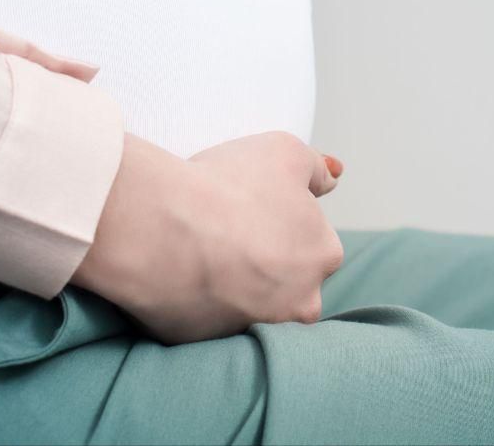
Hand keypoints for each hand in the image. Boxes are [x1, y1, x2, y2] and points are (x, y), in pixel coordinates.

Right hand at [73, 132, 344, 342]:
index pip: (315, 242)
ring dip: (234, 287)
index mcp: (323, 256)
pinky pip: (207, 321)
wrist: (160, 228)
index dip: (284, 223)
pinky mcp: (207, 342)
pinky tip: (181, 273)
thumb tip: (332, 177)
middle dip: (268, 264)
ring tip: (203, 251)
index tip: (254, 209)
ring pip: (250, 307)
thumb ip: (316, 166)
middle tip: (230, 232)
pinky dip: (198, 302)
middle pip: (290, 284)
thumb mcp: (285, 151)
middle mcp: (298, 301)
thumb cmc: (227, 185)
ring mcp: (254, 327)